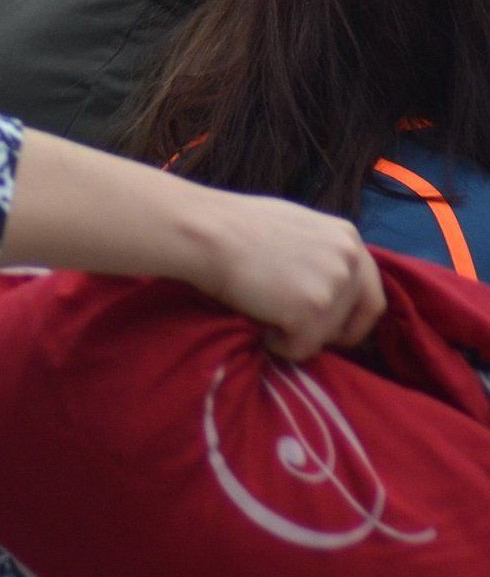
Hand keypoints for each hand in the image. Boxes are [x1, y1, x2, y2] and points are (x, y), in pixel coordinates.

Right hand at [189, 189, 382, 359]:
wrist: (206, 233)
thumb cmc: (234, 226)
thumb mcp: (295, 227)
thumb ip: (321, 252)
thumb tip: (324, 283)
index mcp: (347, 237)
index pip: (370, 294)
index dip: (349, 318)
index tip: (327, 330)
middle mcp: (350, 259)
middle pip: (355, 320)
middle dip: (324, 330)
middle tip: (289, 326)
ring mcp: (335, 284)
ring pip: (325, 337)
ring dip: (295, 335)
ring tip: (261, 313)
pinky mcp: (313, 310)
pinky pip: (301, 349)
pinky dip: (277, 345)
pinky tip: (256, 323)